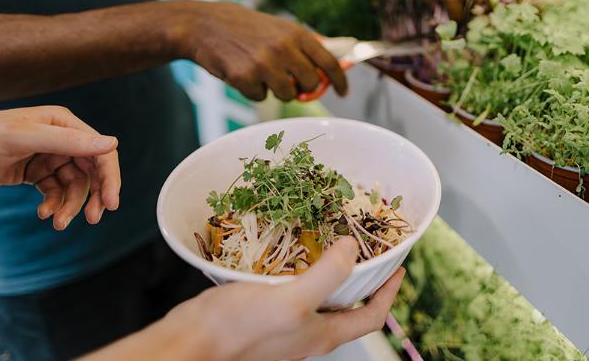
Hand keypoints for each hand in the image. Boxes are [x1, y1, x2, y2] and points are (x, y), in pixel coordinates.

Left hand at [0, 106, 120, 229]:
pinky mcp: (36, 172)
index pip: (100, 151)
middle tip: (93, 218)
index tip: (111, 204)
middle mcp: (61, 138)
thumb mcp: (24, 138)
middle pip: (91, 171)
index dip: (109, 177)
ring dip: (69, 206)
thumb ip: (68, 140)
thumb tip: (112, 143)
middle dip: (92, 195)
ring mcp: (48, 156)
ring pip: (74, 185)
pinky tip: (43, 213)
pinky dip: (53, 205)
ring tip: (57, 222)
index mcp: (63, 123)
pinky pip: (55, 191)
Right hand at [83, 238, 404, 360]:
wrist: (190, 345)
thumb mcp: (290, 300)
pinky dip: (298, 271)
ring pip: (318, 297)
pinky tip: (288, 251)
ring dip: (330, 272)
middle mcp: (307, 333)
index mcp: (322, 334)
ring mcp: (284, 325)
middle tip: (366, 249)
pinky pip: (290, 290)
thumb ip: (327, 276)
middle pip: (347, 307)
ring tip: (331, 243)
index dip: (390, 293)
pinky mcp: (261, 313)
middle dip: (361, 279)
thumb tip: (352, 249)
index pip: (371, 317)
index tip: (398, 268)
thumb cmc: (239, 329)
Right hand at [173, 1, 347, 101]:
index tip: (344, 92)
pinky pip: (261, 97)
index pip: (329, 62)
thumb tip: (333, 63)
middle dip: (304, 87)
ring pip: (287, 94)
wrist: (204, 25)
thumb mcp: (279, 27)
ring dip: (277, 89)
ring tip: (261, 72)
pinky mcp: (246, 78)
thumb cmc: (245, 28)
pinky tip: (242, 73)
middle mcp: (283, 48)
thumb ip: (304, 45)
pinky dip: (253, 90)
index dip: (339, 80)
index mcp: (296, 34)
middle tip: (291, 81)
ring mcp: (265, 64)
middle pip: (310, 83)